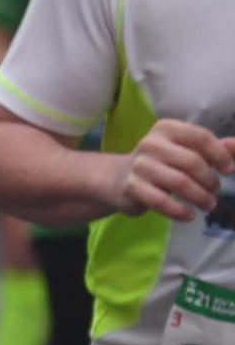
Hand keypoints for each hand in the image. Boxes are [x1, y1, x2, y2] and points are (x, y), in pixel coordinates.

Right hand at [110, 119, 234, 220]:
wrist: (119, 178)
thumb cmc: (162, 163)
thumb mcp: (186, 150)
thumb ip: (214, 148)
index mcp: (166, 129)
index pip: (200, 137)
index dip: (219, 155)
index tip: (229, 170)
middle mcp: (150, 143)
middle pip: (192, 162)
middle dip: (210, 181)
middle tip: (214, 193)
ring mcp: (139, 165)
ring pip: (179, 182)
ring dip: (200, 197)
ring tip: (208, 205)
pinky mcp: (132, 187)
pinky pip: (161, 201)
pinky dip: (179, 211)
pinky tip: (189, 216)